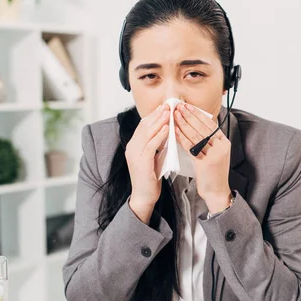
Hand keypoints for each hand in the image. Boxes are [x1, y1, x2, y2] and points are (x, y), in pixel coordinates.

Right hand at [126, 104, 170, 222]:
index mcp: (133, 145)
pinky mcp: (141, 162)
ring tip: (169, 113)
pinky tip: (168, 129)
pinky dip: (160, 135)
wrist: (144, 196)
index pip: (143, 126)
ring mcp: (135, 154)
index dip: (153, 115)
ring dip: (159, 122)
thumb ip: (157, 145)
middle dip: (156, 115)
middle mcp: (131, 147)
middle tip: (168, 105)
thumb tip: (168, 131)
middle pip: (144, 126)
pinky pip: (151, 145)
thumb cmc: (151, 177)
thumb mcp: (154, 157)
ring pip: (147, 133)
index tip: (164, 107)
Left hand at [174, 103, 231, 213]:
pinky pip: (191, 148)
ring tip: (174, 115)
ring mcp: (215, 154)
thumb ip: (208, 140)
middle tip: (178, 106)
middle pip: (203, 127)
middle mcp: (222, 146)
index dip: (197, 114)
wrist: (216, 192)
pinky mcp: (207, 163)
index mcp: (224, 142)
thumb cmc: (212, 173)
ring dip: (183, 124)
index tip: (187, 106)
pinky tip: (175, 131)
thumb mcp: (214, 153)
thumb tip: (194, 124)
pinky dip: (182, 138)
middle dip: (189, 116)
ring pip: (196, 136)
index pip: (210, 123)